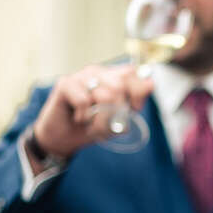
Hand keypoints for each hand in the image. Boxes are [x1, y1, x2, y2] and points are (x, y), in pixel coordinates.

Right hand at [31, 64, 153, 157]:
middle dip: (117, 112)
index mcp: (112, 77)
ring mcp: (80, 76)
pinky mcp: (65, 83)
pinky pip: (84, 100)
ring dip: (100, 120)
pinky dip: (84, 117)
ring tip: (91, 125)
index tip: (134, 108)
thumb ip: (133, 103)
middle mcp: (97, 72)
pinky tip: (78, 119)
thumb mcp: (118, 120)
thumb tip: (150, 83)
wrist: (62, 140)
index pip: (133, 73)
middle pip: (120, 86)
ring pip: (104, 95)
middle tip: (106, 125)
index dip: (137, 92)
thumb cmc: (91, 127)